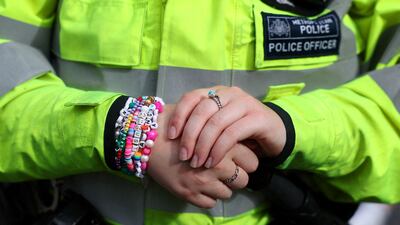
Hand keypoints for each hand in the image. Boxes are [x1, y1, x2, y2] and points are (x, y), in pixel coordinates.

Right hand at [147, 104, 258, 207]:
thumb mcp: (204, 121)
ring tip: (210, 176)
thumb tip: (241, 137)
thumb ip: (224, 130)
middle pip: (244, 180)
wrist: (146, 138)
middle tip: (226, 169)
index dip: (246, 159)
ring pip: (228, 194)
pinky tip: (199, 184)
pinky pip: (210, 203)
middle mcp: (217, 166)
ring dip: (221, 186)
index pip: (252, 161)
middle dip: (237, 175)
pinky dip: (207, 196)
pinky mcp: (189, 194)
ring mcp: (203, 182)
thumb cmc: (176, 125)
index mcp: (225, 145)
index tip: (238, 158)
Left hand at [168, 86, 285, 167]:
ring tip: (197, 162)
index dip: (179, 115)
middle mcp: (230, 93)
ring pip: (216, 123)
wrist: (275, 133)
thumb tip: (173, 137)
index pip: (192, 97)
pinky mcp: (257, 117)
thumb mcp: (219, 125)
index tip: (171, 136)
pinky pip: (231, 134)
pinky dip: (218, 150)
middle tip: (183, 156)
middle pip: (202, 110)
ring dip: (203, 146)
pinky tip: (212, 162)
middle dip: (189, 135)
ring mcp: (245, 103)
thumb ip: (202, 124)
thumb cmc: (241, 131)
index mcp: (217, 92)